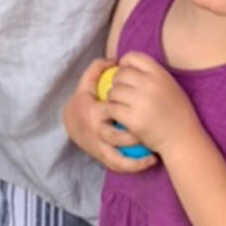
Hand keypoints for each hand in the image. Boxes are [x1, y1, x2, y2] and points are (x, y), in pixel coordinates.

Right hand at [63, 57, 156, 172]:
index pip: (114, 110)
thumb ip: (97, 69)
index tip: (150, 103)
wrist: (70, 124)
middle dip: (136, 136)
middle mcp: (95, 133)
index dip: (131, 108)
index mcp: (93, 113)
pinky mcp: (102, 158)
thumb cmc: (82, 101)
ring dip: (137, 158)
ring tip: (155, 152)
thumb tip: (115, 59)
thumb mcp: (86, 84)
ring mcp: (98, 147)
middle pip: (117, 137)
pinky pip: (119, 166)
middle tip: (155, 130)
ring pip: (118, 157)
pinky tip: (151, 160)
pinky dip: (135, 166)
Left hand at [107, 51, 198, 156]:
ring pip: (113, 92)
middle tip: (122, 94)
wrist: (182, 138)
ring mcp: (141, 101)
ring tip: (121, 105)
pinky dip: (112, 111)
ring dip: (113, 98)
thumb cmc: (176, 112)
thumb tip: (125, 65)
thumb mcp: (169, 85)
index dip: (124, 64)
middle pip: (120, 75)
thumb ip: (151, 75)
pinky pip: (112, 108)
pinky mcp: (133, 119)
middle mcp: (150, 84)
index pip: (133, 57)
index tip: (124, 73)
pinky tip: (119, 115)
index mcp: (160, 73)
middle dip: (117, 83)